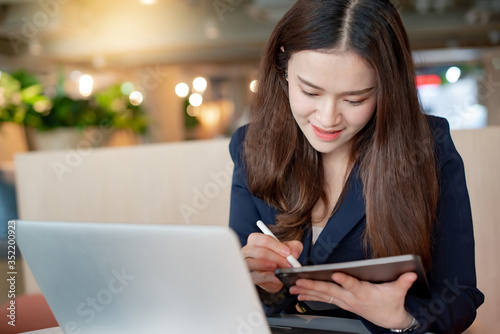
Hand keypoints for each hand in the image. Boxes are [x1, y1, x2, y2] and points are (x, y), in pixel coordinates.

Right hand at [242, 233, 302, 292]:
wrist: (274, 274)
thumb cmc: (278, 257)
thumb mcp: (289, 250)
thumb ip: (294, 247)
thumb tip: (293, 252)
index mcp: (256, 239)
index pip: (264, 240)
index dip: (277, 246)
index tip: (288, 253)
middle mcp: (247, 250)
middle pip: (260, 252)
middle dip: (276, 258)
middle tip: (288, 264)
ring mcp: (246, 263)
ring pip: (253, 263)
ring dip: (267, 266)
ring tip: (278, 269)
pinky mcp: (249, 276)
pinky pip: (255, 277)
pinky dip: (267, 278)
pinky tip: (277, 278)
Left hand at [289, 272, 416, 328]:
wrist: (389, 319)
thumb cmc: (390, 303)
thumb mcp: (399, 291)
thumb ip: (404, 281)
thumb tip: (411, 273)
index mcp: (364, 293)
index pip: (353, 285)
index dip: (345, 280)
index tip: (336, 274)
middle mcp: (351, 298)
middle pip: (331, 290)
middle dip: (314, 285)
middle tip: (300, 281)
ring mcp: (344, 301)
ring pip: (323, 295)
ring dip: (307, 291)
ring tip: (294, 287)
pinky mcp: (341, 303)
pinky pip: (323, 299)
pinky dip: (311, 296)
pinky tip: (300, 293)